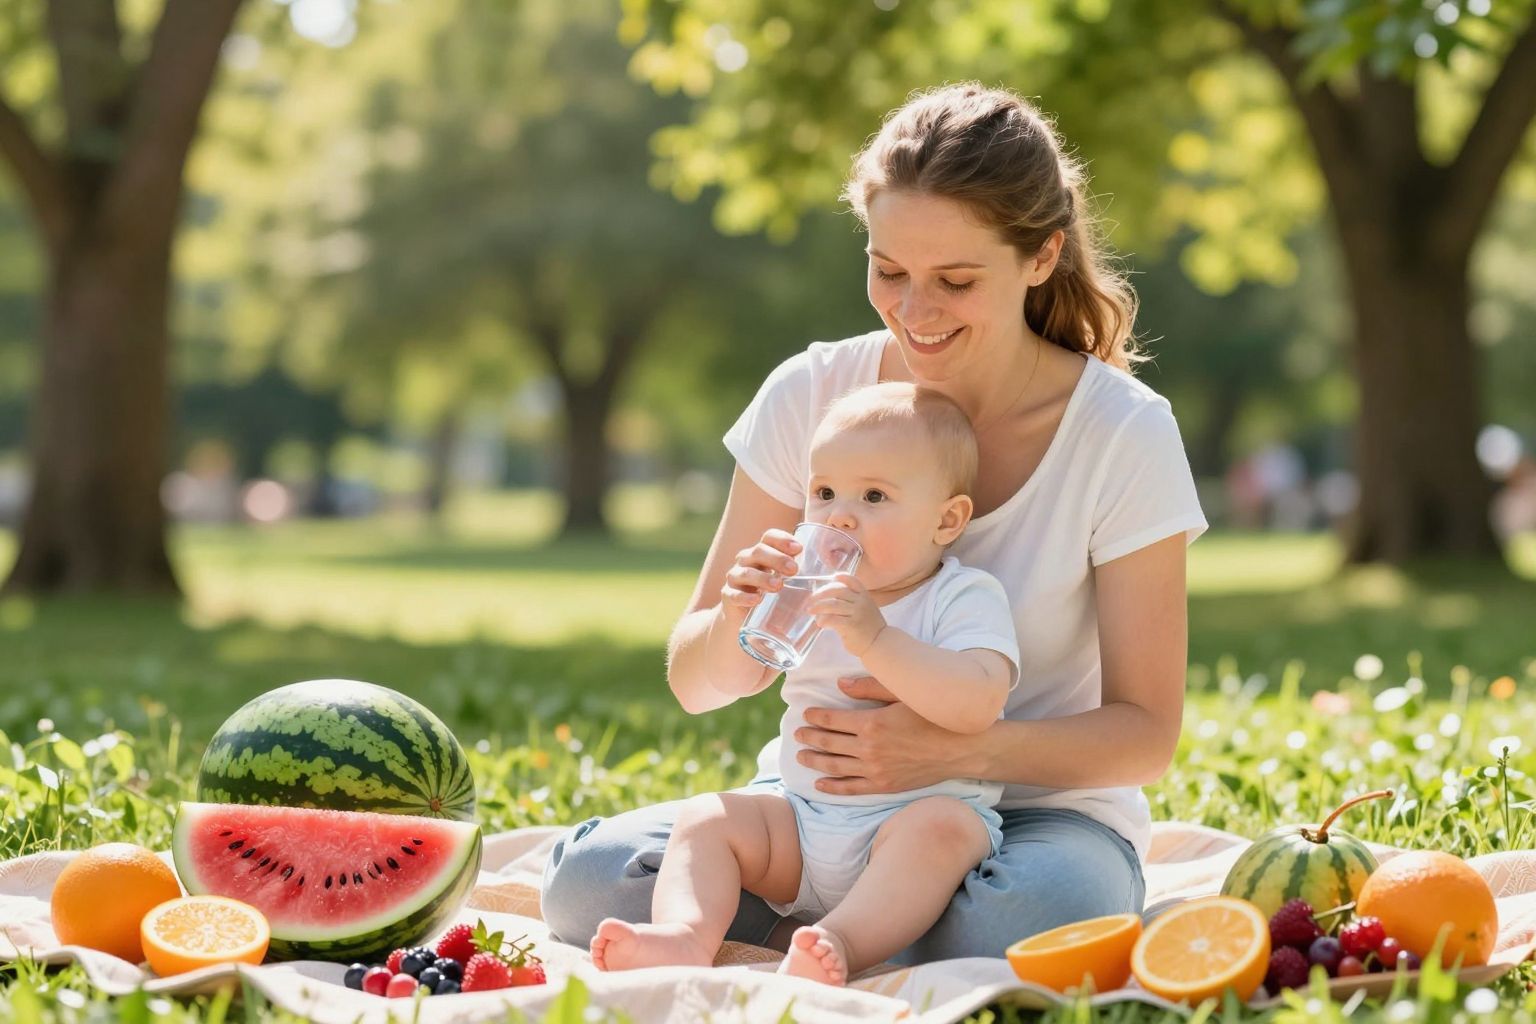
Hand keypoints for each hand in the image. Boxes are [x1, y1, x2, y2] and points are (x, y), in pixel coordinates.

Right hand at [718, 528, 801, 626]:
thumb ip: (808, 573)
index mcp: (762, 553)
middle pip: (758, 551)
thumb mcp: (787, 581)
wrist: (744, 618)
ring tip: (778, 586)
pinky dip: (744, 597)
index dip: (782, 539)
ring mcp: (735, 578)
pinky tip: (756, 600)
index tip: (799, 548)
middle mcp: (747, 561)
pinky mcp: (728, 597)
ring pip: (745, 572)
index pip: (768, 536)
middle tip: (794, 569)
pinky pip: (732, 594)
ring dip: (762, 577)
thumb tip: (841, 564)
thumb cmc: (772, 595)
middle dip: (776, 558)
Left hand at [793, 676, 972, 795]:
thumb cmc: (933, 717)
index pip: (832, 719)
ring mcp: (875, 770)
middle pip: (828, 743)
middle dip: (809, 738)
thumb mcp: (903, 694)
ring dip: (814, 760)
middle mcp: (869, 749)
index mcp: (871, 723)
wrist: (959, 749)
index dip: (815, 716)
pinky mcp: (884, 786)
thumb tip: (840, 683)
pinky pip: (851, 788)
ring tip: (801, 756)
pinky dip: (832, 786)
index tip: (805, 714)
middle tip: (797, 734)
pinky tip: (820, 783)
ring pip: (834, 766)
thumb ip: (869, 687)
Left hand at [808, 573, 885, 655]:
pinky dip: (823, 620)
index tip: (830, 578)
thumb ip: (852, 602)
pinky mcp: (852, 625)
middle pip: (837, 591)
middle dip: (821, 593)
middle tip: (810, 600)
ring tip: (810, 611)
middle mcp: (862, 602)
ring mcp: (857, 613)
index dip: (840, 578)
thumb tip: (828, 598)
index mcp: (865, 596)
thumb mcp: (865, 609)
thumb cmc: (869, 627)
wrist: (880, 644)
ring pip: (833, 604)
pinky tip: (820, 624)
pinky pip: (833, 619)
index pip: (852, 580)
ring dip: (818, 607)